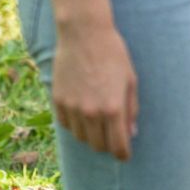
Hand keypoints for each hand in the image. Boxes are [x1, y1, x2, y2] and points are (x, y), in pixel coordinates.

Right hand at [52, 19, 137, 160]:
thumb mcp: (130, 80)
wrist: (84, 35)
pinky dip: (76, 125)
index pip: (117, 145)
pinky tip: (84, 113)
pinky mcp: (57, 101)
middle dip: (108, 146)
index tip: (125, 155)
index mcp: (113, 108)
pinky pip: (66, 125)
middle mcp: (90, 112)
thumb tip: (131, 133)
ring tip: (99, 122)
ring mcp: (72, 108)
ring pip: (81, 138)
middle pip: (98, 146)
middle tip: (114, 138)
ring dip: (91, 136)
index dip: (123, 154)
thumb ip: (131, 109)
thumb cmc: (113, 54)